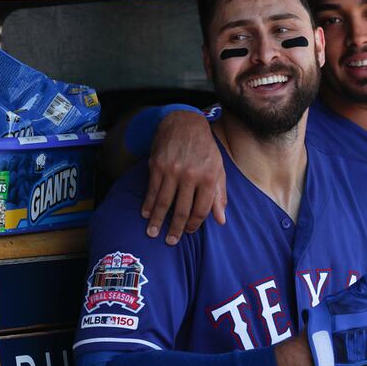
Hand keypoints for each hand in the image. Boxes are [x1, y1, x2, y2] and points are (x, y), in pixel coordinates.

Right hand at [142, 110, 226, 244]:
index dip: (195, 223)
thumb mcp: (219, 169)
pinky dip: (148, 204)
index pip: (202, 209)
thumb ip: (219, 195)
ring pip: (164, 202)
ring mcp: (173, 171)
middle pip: (182, 209)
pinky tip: (145, 214)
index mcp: (209, 177)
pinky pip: (152, 190)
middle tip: (170, 241)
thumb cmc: (205, 149)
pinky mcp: (157, 166)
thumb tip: (221, 220)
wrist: (185, 123)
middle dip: (175, 228)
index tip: (188, 232)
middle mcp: (191, 175)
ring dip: (157, 220)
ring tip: (152, 233)